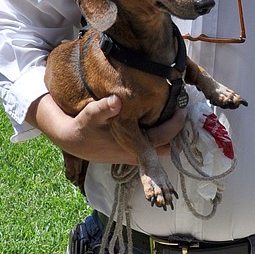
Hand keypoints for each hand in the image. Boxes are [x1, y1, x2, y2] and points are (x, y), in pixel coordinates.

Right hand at [30, 93, 186, 163]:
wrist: (71, 141)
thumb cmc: (82, 127)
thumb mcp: (89, 115)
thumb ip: (103, 108)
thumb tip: (116, 100)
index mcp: (131, 144)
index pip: (163, 137)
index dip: (176, 124)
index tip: (183, 107)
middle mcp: (135, 152)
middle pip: (167, 146)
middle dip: (176, 131)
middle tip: (181, 109)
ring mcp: (133, 153)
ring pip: (160, 147)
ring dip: (168, 133)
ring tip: (174, 112)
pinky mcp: (130, 151)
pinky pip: (152, 145)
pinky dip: (158, 133)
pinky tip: (159, 117)